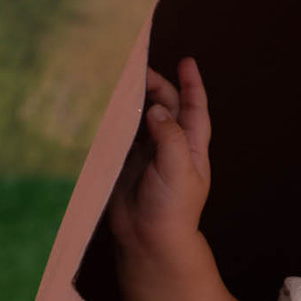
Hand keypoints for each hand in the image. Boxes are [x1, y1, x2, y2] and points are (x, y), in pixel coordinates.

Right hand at [109, 57, 210, 258]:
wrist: (149, 239)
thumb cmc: (173, 207)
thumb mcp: (178, 167)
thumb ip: (169, 135)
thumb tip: (157, 107)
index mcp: (192, 146)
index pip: (195, 108)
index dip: (192, 84)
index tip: (187, 61)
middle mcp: (171, 146)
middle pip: (166, 106)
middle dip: (155, 86)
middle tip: (136, 70)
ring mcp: (147, 153)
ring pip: (142, 117)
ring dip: (134, 100)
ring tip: (119, 82)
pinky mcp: (126, 162)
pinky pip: (122, 133)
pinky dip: (116, 118)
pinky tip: (105, 106)